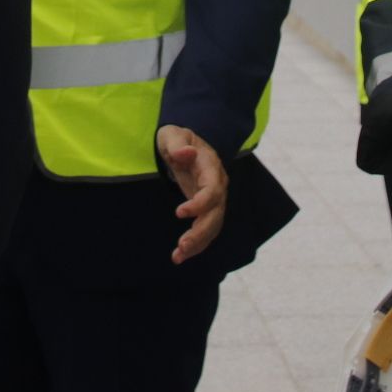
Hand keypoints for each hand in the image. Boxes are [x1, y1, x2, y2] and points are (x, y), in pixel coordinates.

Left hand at [157, 125, 227, 263]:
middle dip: (200, 232)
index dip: (200, 204)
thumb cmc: (177, 139)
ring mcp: (214, 199)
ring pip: (213, 226)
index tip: (179, 213)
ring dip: (198, 243)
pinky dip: (196, 244)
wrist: (185, 145)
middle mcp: (217, 186)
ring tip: (178, 256)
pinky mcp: (207, 209)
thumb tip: (186, 153)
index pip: (212, 190)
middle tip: (182, 246)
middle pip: (216, 213)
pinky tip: (180, 255)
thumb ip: (178, 144)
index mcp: (211, 167)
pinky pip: (206, 229)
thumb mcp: (173, 135)